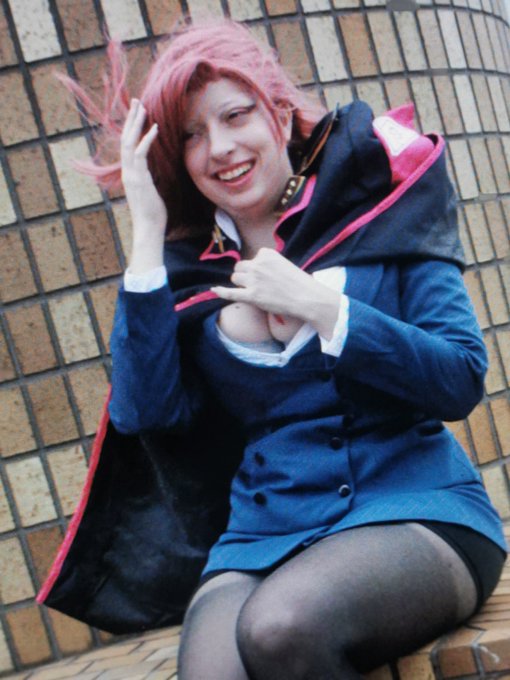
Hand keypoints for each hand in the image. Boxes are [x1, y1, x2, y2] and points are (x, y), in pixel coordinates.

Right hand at [121, 99, 166, 271]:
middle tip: (136, 101)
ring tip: (142, 107)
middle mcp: (128, 172)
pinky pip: (140, 154)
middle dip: (130, 119)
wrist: (148, 229)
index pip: (127, 145)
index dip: (131, 128)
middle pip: (124, 139)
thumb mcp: (152, 192)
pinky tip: (154, 127)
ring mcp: (131, 175)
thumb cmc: (153, 214)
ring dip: (135, 124)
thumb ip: (152, 179)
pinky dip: (146, 139)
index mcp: (130, 174)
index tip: (137, 113)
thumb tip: (159, 171)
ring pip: (129, 142)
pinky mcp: (139, 179)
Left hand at [211, 248, 340, 337]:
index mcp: (266, 253)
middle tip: (258, 285)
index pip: (252, 258)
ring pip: (235, 278)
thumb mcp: (284, 264)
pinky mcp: (252, 296)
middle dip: (245, 275)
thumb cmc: (299, 283)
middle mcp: (258, 264)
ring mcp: (254, 280)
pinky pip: (230, 292)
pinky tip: (213, 290)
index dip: (257, 268)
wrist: (307, 297)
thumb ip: (268, 263)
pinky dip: (220, 291)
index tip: (268, 276)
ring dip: (241, 284)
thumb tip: (252, 268)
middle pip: (240, 267)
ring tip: (254, 291)